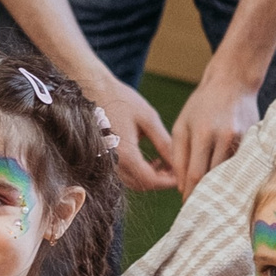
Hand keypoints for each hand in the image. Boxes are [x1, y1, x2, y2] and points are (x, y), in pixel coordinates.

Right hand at [87, 72, 178, 191]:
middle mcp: (114, 163)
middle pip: (142, 185)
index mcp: (126, 155)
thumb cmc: (121, 100)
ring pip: (133, 181)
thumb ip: (164, 143)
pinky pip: (125, 173)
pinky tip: (150, 159)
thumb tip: (179, 162)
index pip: (151, 181)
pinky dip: (140, 171)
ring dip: (151, 177)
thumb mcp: (148, 119)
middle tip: (176, 170)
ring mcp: (107, 161)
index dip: (169, 181)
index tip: (182, 174)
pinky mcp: (104, 157)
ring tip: (165, 162)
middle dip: (161, 181)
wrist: (93, 90)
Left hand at [168, 66, 261, 197]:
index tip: (186, 206)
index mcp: (204, 133)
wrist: (233, 82)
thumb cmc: (202, 105)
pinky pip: (241, 165)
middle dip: (204, 194)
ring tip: (211, 198)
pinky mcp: (254, 140)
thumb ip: (178, 155)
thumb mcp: (182, 125)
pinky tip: (226, 181)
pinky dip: (232, 175)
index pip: (196, 173)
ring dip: (219, 187)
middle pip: (214, 177)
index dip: (190, 193)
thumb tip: (181, 186)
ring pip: (229, 173)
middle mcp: (225, 138)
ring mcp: (243, 140)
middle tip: (198, 208)